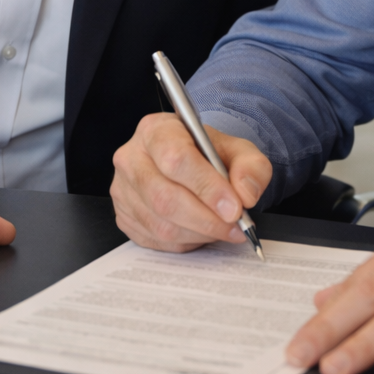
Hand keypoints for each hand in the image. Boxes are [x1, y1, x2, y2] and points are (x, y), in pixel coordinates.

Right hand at [110, 112, 272, 250]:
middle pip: (165, 198)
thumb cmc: (208, 154)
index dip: (207, 187)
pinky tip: (201, 231)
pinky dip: (185, 242)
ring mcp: (123, 190)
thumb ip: (251, 166)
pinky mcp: (123, 216)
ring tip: (223, 229)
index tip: (234, 207)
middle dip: (207, 219)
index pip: (176, 159)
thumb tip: (245, 194)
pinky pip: (155, 240)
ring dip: (199, 233)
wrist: (189, 163)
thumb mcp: (238, 150)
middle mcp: (132, 158)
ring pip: (161, 225)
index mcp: (157, 130)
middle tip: (235, 226)